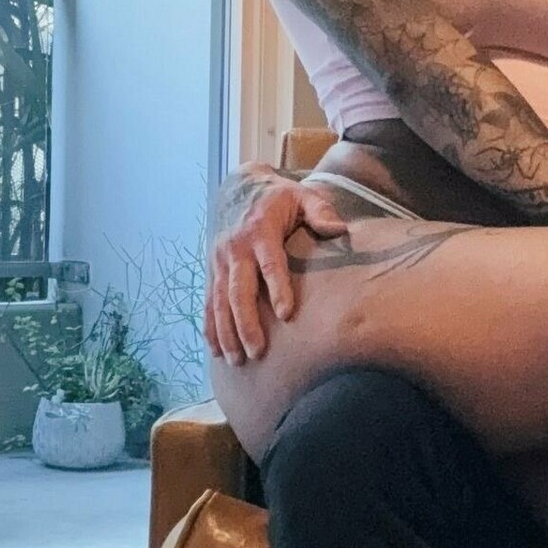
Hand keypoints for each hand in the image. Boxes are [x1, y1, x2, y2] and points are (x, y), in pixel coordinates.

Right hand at [204, 169, 348, 362]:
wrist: (239, 187)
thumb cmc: (278, 197)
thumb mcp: (302, 195)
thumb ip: (321, 211)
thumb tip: (338, 229)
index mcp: (260, 231)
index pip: (269, 263)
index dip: (278, 288)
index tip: (287, 315)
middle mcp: (235, 248)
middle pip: (239, 291)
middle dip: (246, 323)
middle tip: (257, 352)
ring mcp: (220, 261)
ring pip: (220, 301)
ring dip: (226, 332)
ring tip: (237, 360)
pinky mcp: (212, 270)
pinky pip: (209, 302)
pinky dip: (210, 327)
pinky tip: (216, 351)